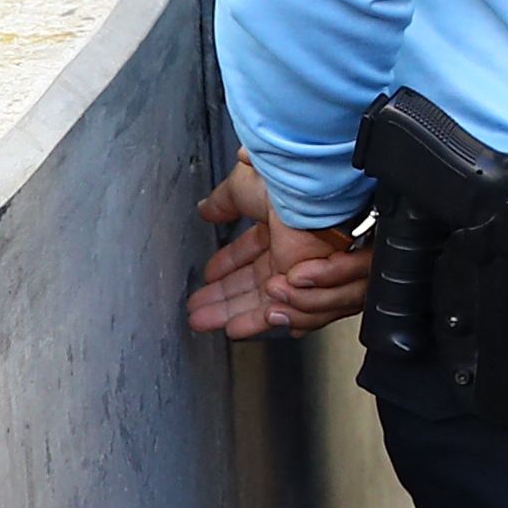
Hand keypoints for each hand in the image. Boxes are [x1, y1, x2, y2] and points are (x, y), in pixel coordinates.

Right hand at [184, 156, 374, 337]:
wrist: (310, 194)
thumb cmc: (285, 181)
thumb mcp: (243, 185)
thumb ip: (223, 201)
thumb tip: (206, 208)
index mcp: (277, 223)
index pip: (249, 251)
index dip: (227, 265)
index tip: (209, 276)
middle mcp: (289, 248)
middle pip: (252, 282)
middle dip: (221, 298)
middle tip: (198, 311)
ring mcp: (298, 268)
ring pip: (262, 301)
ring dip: (231, 314)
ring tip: (204, 321)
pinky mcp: (304, 288)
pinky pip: (279, 313)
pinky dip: (255, 321)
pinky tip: (233, 326)